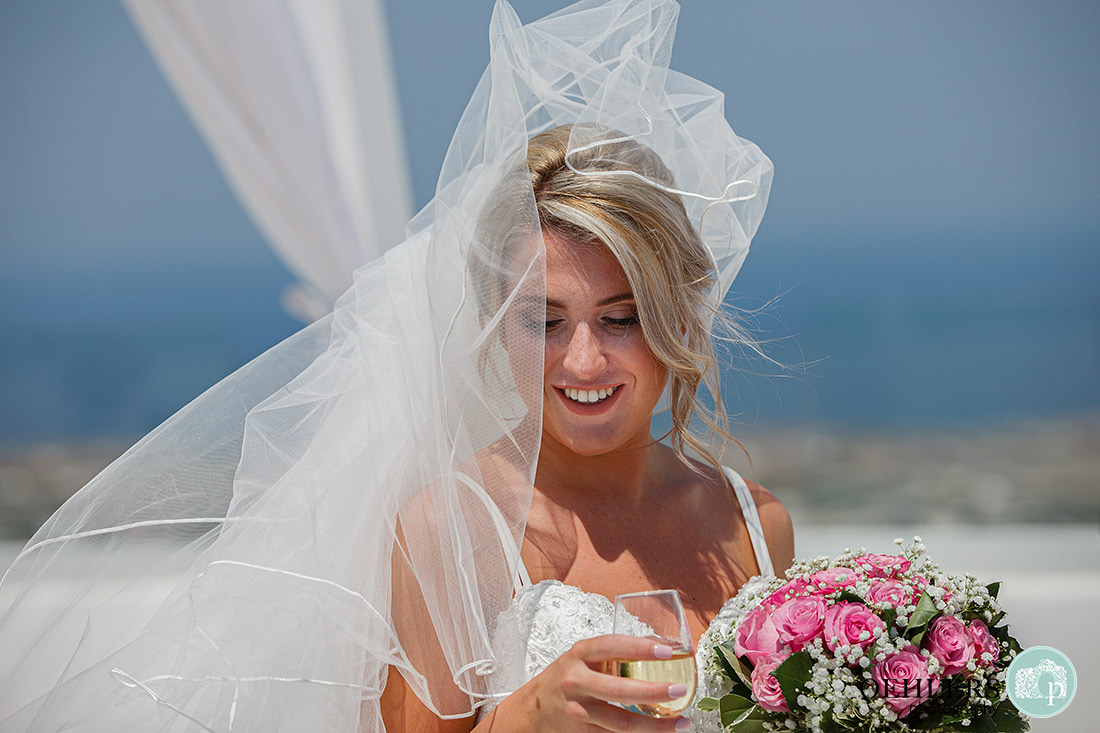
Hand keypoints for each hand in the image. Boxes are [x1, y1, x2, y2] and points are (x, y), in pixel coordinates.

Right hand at [485, 634, 691, 731]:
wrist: (533, 709)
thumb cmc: (565, 677)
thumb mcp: (583, 657)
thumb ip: (615, 651)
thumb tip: (661, 646)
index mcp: (579, 655)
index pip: (612, 646)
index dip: (640, 648)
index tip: (666, 651)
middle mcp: (576, 682)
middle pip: (619, 690)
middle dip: (653, 692)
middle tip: (679, 690)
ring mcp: (579, 711)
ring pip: (621, 723)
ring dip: (655, 725)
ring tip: (681, 722)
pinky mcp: (583, 732)